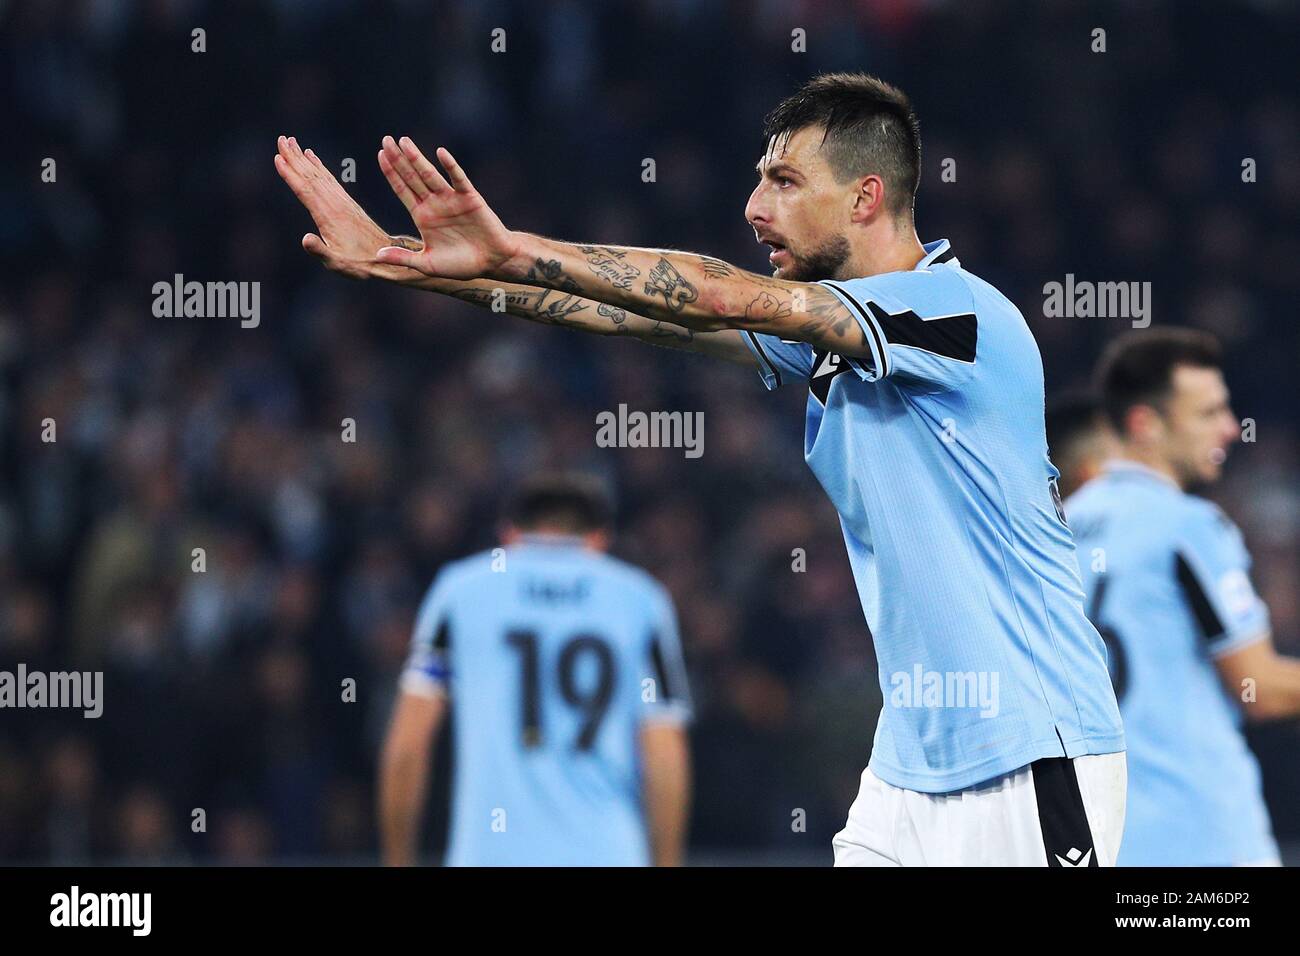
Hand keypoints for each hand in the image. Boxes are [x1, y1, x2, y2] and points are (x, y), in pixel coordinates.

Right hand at [274, 135, 420, 281]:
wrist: (387, 259)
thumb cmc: (360, 265)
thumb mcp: (338, 264)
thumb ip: (321, 251)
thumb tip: (305, 239)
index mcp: (330, 216)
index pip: (306, 190)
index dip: (291, 174)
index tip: (278, 157)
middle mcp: (336, 204)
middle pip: (311, 176)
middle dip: (295, 157)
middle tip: (281, 139)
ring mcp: (343, 202)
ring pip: (320, 175)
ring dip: (305, 159)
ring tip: (293, 143)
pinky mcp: (349, 204)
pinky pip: (331, 180)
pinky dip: (320, 168)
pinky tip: (314, 160)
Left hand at [374, 136, 519, 279]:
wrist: (492, 262)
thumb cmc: (461, 265)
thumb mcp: (427, 264)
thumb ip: (403, 258)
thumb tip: (376, 256)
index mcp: (422, 216)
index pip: (402, 189)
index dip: (391, 173)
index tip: (380, 155)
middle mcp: (434, 204)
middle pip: (412, 177)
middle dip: (399, 159)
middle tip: (386, 139)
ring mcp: (451, 199)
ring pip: (430, 174)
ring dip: (417, 158)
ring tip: (404, 141)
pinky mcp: (470, 198)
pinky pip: (458, 179)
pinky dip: (450, 166)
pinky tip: (440, 153)